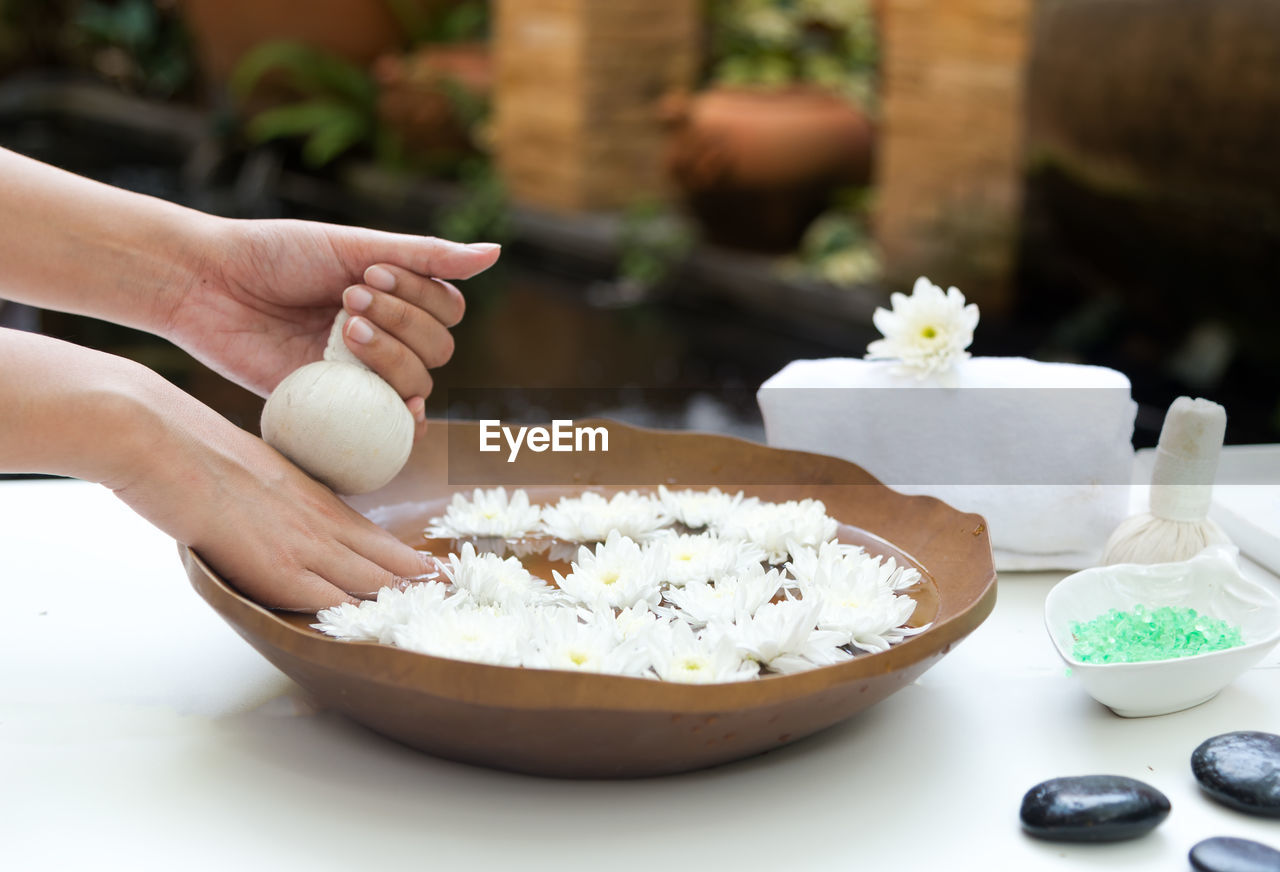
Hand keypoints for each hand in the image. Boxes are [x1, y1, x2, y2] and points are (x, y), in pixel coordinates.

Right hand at [110, 370, 437, 609]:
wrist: (163, 442)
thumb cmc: (191, 449)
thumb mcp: (253, 469)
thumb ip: (275, 496)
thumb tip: (271, 513)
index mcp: (311, 497)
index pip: (370, 534)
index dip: (401, 556)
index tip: (430, 569)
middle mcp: (317, 521)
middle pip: (381, 560)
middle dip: (416, 581)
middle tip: (453, 594)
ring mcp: (302, 546)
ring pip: (366, 582)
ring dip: (398, 601)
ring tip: (433, 615)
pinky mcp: (278, 569)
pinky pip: (329, 602)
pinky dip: (356, 618)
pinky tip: (379, 630)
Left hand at [162, 217, 499, 432]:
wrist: (207, 285)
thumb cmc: (277, 254)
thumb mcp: (353, 246)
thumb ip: (426, 256)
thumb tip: (497, 252)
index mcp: (395, 297)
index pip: (448, 310)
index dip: (419, 299)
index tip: (369, 276)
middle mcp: (385, 337)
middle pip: (439, 350)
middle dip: (402, 325)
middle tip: (346, 302)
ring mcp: (360, 374)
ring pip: (417, 384)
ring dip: (390, 358)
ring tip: (340, 332)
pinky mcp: (332, 404)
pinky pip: (384, 426)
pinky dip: (400, 421)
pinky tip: (396, 409)